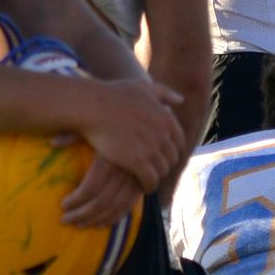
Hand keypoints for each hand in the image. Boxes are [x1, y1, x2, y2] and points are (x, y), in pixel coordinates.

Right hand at [64, 76, 187, 206]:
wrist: (92, 106)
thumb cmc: (113, 94)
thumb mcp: (143, 87)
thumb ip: (164, 92)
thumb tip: (181, 100)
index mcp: (167, 119)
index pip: (179, 142)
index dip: (171, 151)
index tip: (163, 156)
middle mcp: (163, 135)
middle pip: (172, 158)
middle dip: (164, 165)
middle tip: (154, 170)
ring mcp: (151, 149)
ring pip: (162, 171)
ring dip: (157, 177)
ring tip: (148, 179)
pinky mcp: (137, 162)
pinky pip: (150, 180)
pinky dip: (149, 186)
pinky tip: (143, 187)